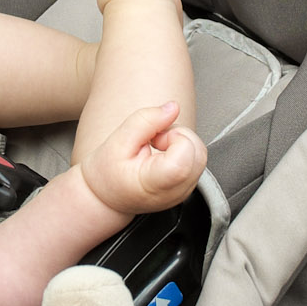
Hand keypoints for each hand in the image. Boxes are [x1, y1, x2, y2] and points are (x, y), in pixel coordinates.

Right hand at [82, 103, 205, 214]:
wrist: (106, 198)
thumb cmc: (107, 174)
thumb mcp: (117, 141)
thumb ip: (145, 120)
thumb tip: (172, 107)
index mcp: (154, 184)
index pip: (185, 156)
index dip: (174, 136)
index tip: (155, 139)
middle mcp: (174, 192)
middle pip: (198, 152)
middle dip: (178, 136)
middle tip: (154, 141)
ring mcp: (183, 192)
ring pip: (200, 155)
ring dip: (181, 142)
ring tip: (157, 148)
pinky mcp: (187, 188)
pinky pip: (197, 161)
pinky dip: (183, 151)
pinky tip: (163, 156)